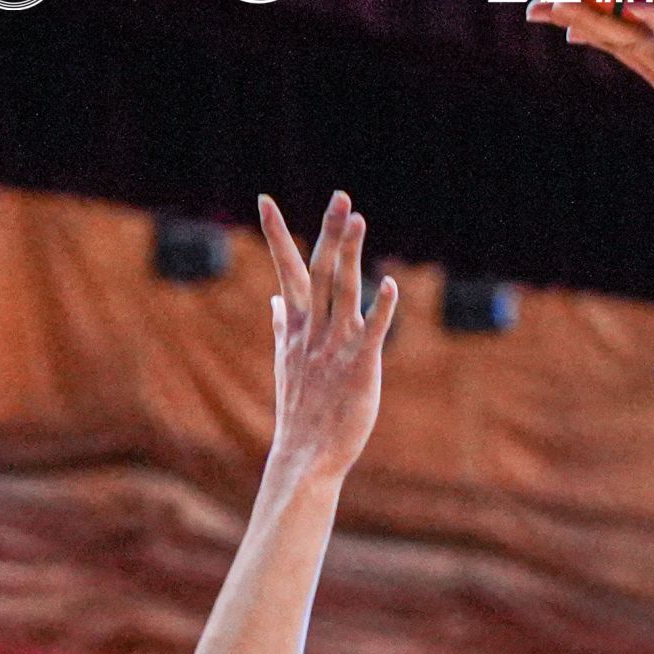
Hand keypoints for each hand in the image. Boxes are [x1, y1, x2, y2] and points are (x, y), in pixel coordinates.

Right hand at [258, 192, 398, 483]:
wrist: (305, 456)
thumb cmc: (301, 412)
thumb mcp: (286, 363)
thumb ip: (282, 328)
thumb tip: (274, 301)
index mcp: (296, 328)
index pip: (285, 272)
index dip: (277, 236)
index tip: (264, 200)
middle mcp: (314, 332)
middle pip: (318, 272)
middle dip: (328, 234)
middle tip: (340, 196)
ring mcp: (334, 349)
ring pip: (342, 293)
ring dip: (349, 255)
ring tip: (358, 219)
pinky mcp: (358, 370)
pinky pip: (371, 334)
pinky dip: (381, 309)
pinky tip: (388, 284)